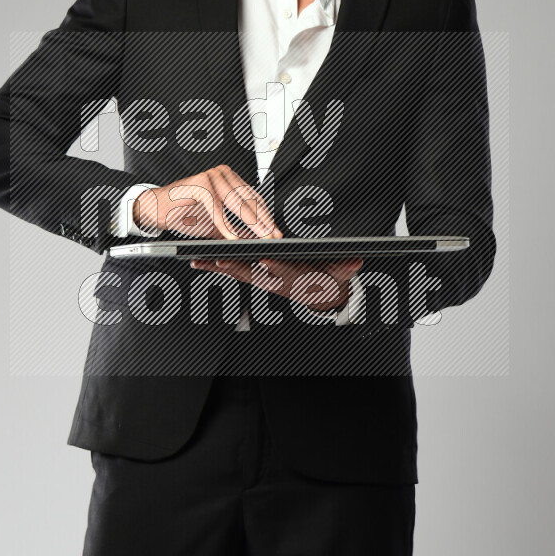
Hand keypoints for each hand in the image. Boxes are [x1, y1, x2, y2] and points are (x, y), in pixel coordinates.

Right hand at [135, 165, 281, 240]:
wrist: (156, 209)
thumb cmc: (184, 214)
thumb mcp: (216, 225)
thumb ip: (235, 230)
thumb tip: (254, 241)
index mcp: (230, 179)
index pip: (254, 198)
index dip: (267, 217)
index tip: (276, 233)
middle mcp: (222, 174)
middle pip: (249, 200)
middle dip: (263, 222)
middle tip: (273, 237)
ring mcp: (211, 176)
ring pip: (236, 203)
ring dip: (250, 224)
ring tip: (260, 238)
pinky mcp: (199, 184)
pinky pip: (216, 208)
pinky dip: (225, 226)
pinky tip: (233, 238)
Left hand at [190, 254, 363, 311]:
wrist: (322, 296)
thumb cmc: (328, 281)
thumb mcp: (341, 274)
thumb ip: (346, 267)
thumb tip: (356, 261)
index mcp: (295, 277)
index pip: (285, 270)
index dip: (276, 266)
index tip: (267, 259)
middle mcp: (275, 280)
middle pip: (254, 273)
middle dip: (237, 267)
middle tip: (221, 259)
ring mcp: (263, 279)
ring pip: (239, 272)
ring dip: (220, 267)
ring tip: (201, 260)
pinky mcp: (255, 276)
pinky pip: (233, 271)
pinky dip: (216, 267)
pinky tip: (198, 261)